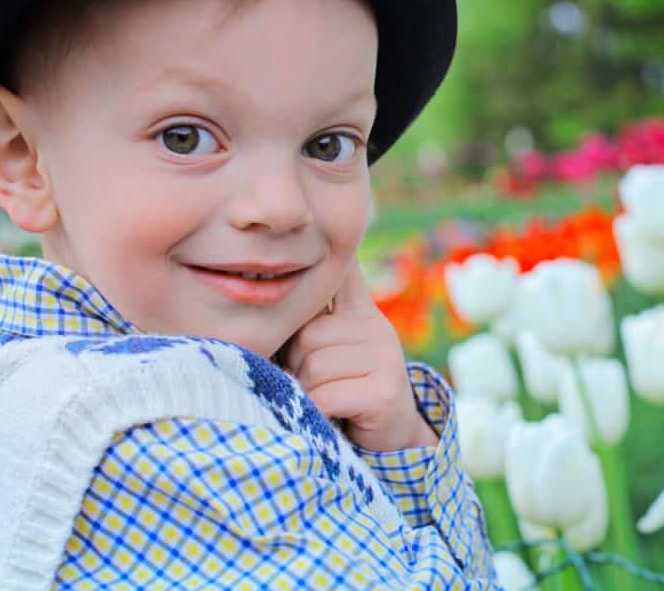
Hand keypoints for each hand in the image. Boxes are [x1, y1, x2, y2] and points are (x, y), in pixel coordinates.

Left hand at [278, 258, 438, 451]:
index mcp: (360, 313)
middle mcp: (376, 327)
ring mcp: (385, 357)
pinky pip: (326, 396)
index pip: (344, 275)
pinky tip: (333, 416)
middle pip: (309, 335)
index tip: (319, 223)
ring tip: (327, 400)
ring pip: (315, 367)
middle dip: (299, 366)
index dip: (331, 255)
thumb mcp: (333, 352)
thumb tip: (272, 288)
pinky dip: (318, 412)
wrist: (391, 439)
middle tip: (315, 384)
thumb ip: (313, 324)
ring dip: (309, 392)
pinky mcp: (385, 390)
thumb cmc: (346, 392)